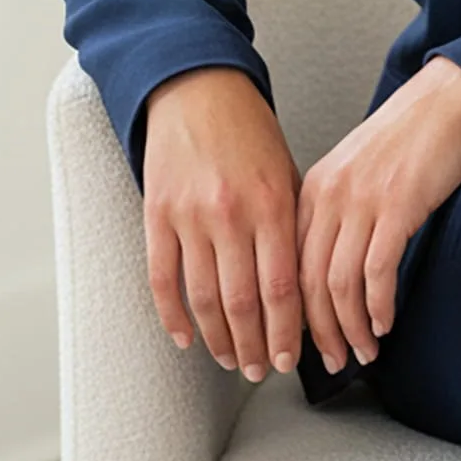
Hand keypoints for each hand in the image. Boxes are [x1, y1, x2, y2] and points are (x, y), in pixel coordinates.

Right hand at [142, 65, 305, 381]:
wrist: (198, 89)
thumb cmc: (250, 133)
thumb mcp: (288, 172)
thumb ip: (292, 228)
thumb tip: (303, 290)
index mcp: (273, 203)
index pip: (282, 288)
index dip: (286, 333)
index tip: (290, 360)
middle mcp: (232, 213)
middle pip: (243, 303)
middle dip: (254, 347)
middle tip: (259, 371)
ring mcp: (190, 216)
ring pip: (202, 299)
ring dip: (218, 339)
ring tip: (229, 360)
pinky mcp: (157, 214)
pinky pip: (162, 279)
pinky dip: (172, 316)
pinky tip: (186, 338)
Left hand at [296, 55, 460, 375]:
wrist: (448, 98)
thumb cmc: (408, 135)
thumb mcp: (355, 169)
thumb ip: (336, 210)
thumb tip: (328, 267)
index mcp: (314, 188)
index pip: (288, 265)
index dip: (292, 312)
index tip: (301, 342)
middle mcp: (330, 195)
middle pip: (307, 282)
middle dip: (317, 333)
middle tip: (331, 362)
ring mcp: (363, 200)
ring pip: (340, 284)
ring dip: (350, 328)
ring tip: (362, 351)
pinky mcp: (398, 205)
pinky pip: (378, 271)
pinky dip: (378, 306)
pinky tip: (384, 322)